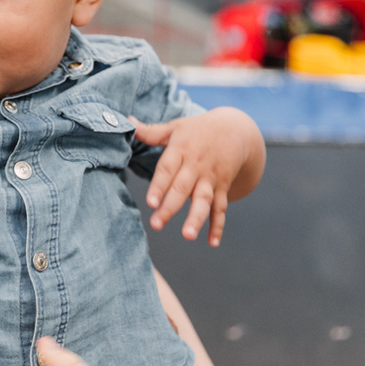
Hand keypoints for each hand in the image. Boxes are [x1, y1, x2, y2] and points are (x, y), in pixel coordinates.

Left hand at [129, 108, 258, 245]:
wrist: (236, 130)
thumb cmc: (198, 129)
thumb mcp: (176, 127)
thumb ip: (151, 131)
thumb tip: (128, 122)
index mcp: (182, 150)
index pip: (168, 169)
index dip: (159, 186)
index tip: (150, 202)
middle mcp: (197, 166)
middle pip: (183, 189)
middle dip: (170, 208)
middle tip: (157, 224)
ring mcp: (211, 178)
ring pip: (204, 200)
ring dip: (197, 219)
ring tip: (188, 236)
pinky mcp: (222, 188)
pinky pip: (221, 208)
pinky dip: (218, 226)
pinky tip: (213, 243)